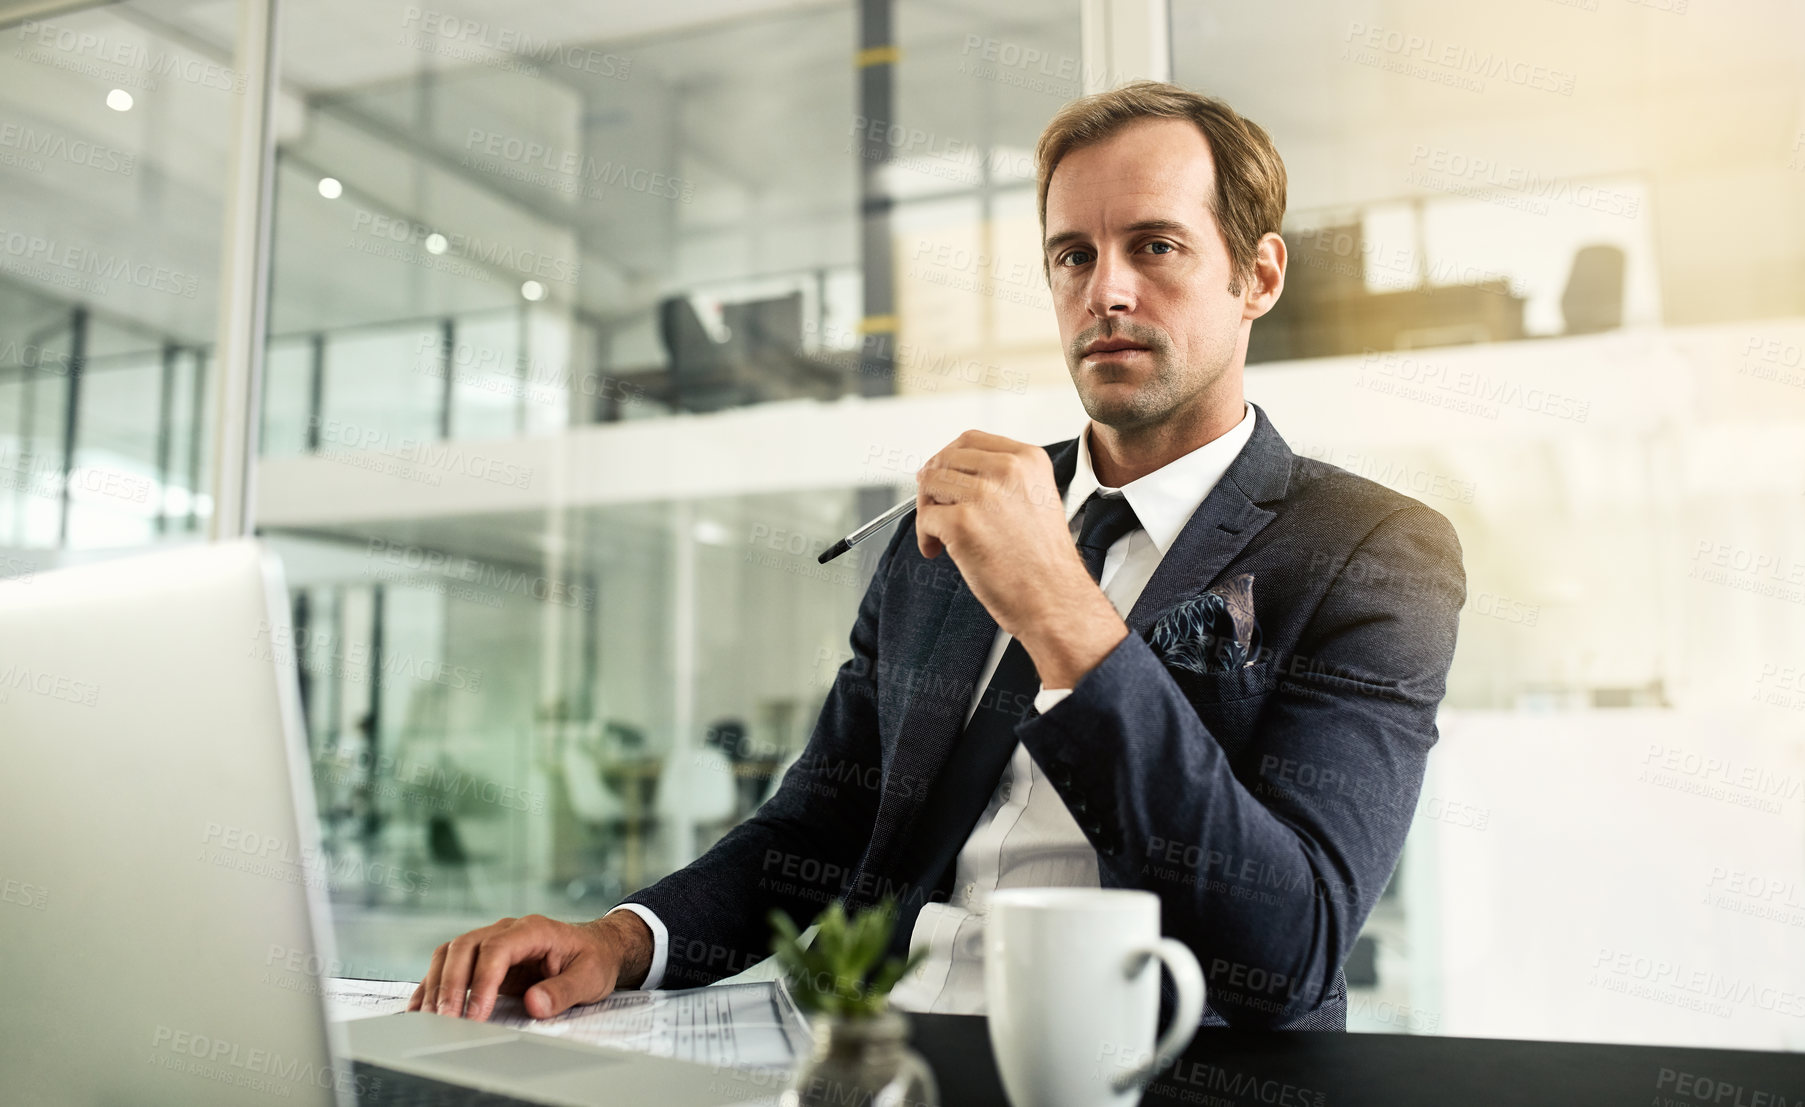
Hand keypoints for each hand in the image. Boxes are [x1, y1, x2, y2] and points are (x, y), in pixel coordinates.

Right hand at [408, 911, 651, 1020]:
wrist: (597, 948)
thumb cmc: (594, 960)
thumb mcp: (590, 978)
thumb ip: (563, 991)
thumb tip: (534, 1003)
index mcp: (534, 930)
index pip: (497, 949)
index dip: (482, 982)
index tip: (476, 1014)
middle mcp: (508, 930)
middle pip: (465, 947)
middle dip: (451, 985)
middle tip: (446, 1020)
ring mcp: (493, 941)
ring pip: (451, 953)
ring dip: (437, 984)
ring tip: (430, 1018)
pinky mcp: (484, 958)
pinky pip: (450, 964)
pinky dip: (434, 984)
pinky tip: (422, 1006)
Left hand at [915, 430, 1126, 687]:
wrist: (1055, 599)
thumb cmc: (1043, 561)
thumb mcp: (1035, 499)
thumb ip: (1000, 479)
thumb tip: (949, 473)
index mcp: (1028, 459)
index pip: (970, 439)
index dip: (948, 459)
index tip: (942, 479)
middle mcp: (1007, 469)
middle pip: (945, 459)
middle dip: (932, 485)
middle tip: (935, 510)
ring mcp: (983, 494)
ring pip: (930, 484)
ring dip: (927, 510)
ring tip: (940, 536)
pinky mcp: (962, 523)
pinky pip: (924, 517)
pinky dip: (925, 536)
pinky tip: (938, 551)